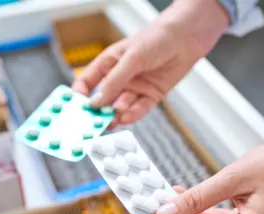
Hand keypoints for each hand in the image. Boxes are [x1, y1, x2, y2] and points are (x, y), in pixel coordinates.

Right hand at [72, 0, 229, 128]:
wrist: (186, 38)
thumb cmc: (156, 38)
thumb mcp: (131, 58)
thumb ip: (114, 81)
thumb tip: (96, 102)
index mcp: (108, 63)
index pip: (87, 82)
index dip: (80, 95)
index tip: (76, 109)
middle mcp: (120, 77)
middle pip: (103, 99)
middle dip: (97, 112)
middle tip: (91, 125)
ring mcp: (135, 87)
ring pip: (120, 107)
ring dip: (114, 115)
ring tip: (110, 122)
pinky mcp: (151, 95)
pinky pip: (139, 109)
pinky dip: (132, 115)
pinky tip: (126, 118)